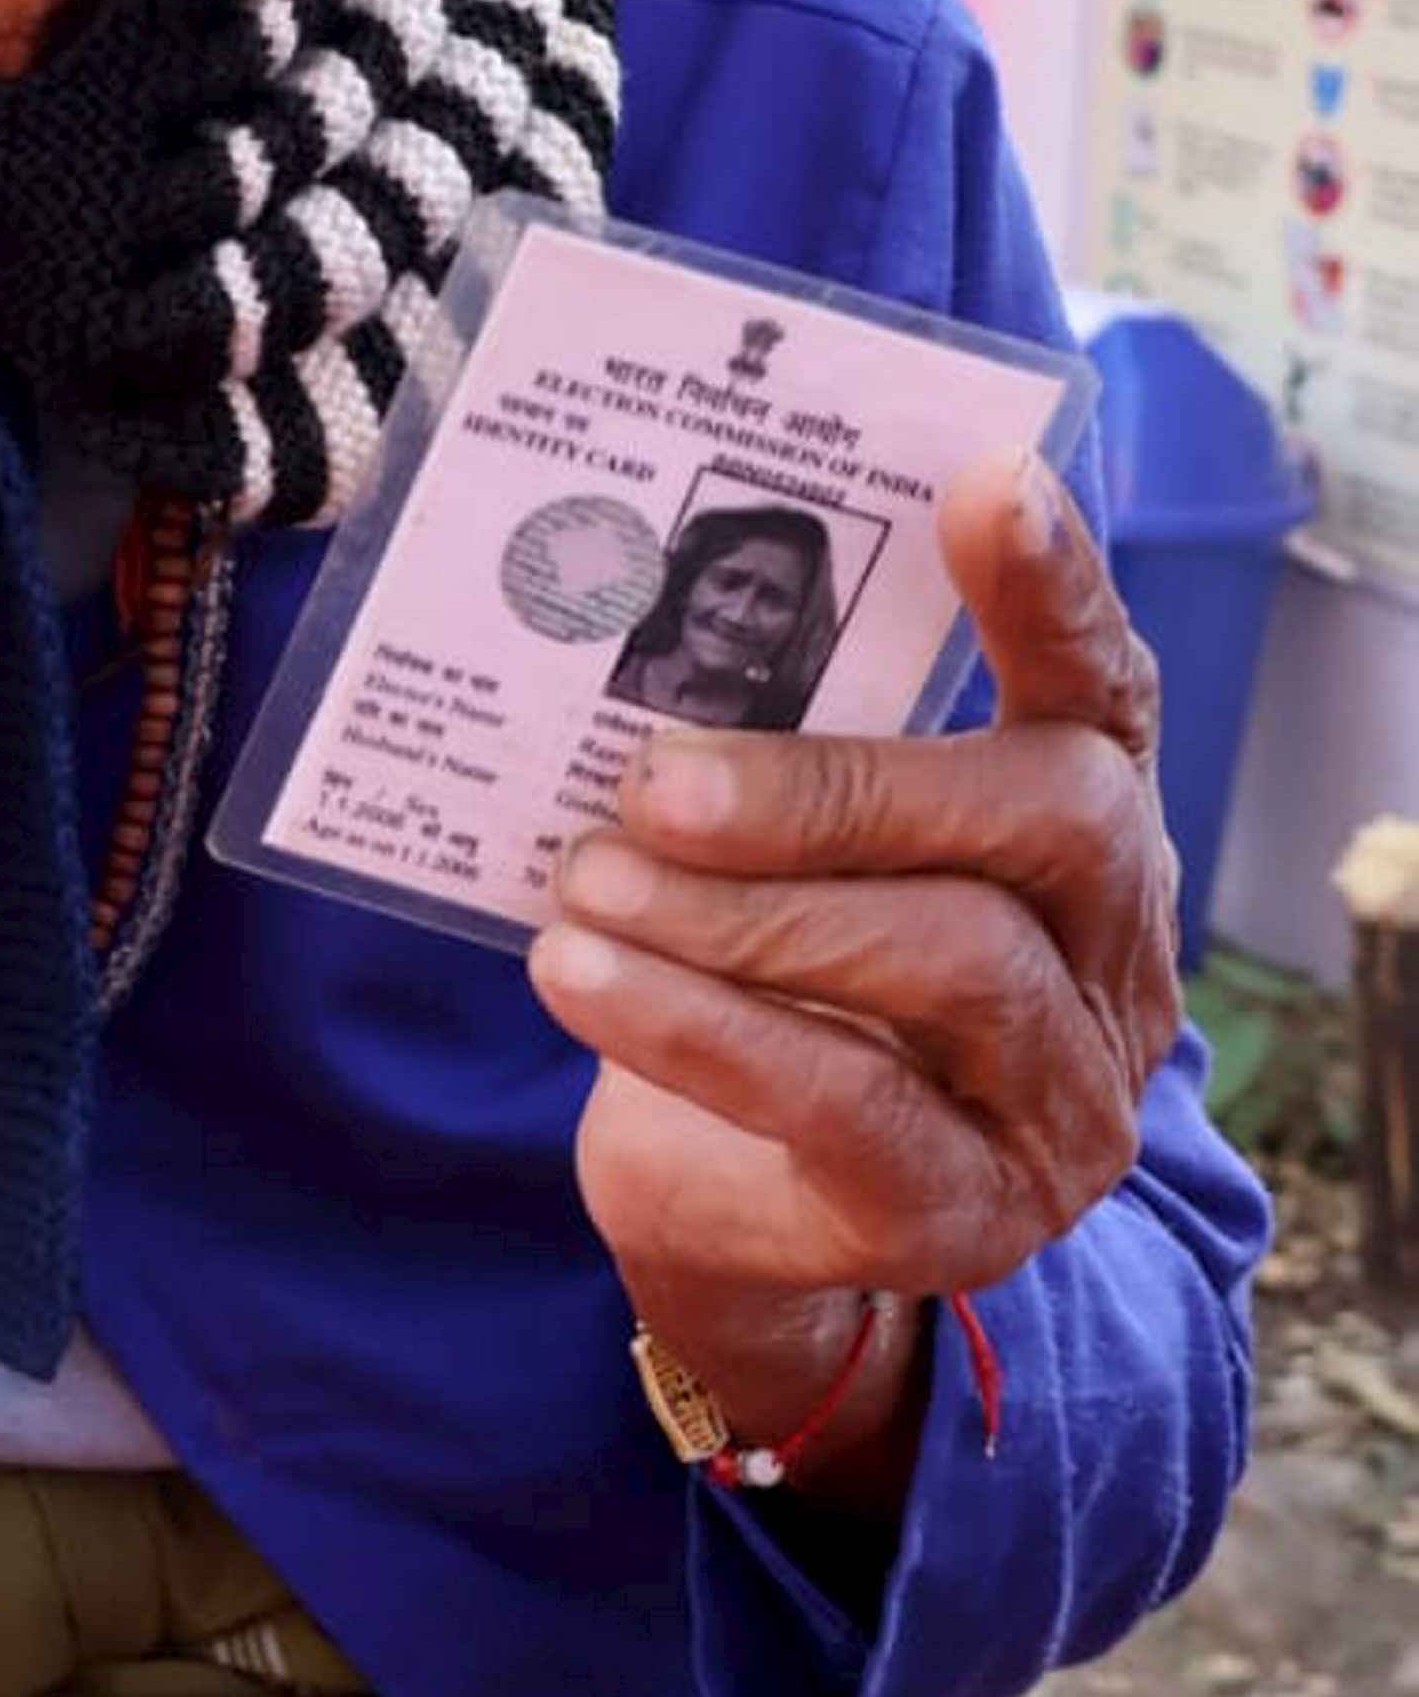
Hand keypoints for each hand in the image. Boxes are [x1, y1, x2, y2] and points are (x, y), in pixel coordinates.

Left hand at [529, 449, 1175, 1370]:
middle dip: (839, 787)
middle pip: (1044, 816)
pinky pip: (853, 1105)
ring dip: (741, 916)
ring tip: (586, 882)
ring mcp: (1062, 1095)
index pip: (1102, 686)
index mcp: (1079, 823)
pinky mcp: (972, 1212)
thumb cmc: (757, 978)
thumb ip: (762, 742)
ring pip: (952, 960)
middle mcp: (1111, 951)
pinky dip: (702, 1031)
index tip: (987, 483)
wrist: (732, 1213)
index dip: (1054, 587)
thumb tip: (619, 610)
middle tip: (657, 783)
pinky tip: (585, 979)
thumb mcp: (775, 848)